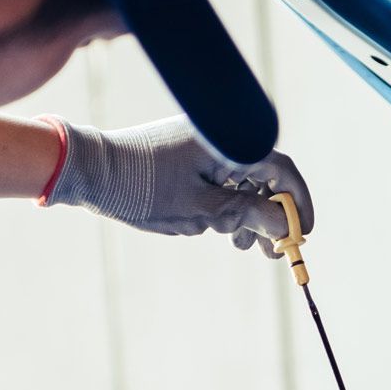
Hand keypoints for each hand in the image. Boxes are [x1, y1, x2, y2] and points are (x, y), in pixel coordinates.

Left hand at [46, 115, 314, 251]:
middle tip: (273, 251)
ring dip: (251, 214)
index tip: (301, 235)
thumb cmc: (142, 188)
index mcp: (229, 143)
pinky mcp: (188, 155)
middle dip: (273, 214)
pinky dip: (230, 205)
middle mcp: (221, 138)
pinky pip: (223, 179)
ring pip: (244, 181)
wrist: (89, 171)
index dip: (297, 203)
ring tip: (245, 247)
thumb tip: (284, 223)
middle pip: (266, 175)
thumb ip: (248, 215)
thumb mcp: (201, 210)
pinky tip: (224, 231)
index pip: (282, 169)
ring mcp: (203, 145)